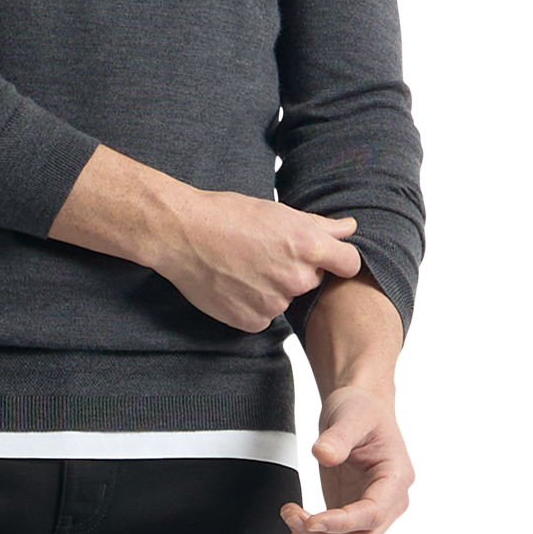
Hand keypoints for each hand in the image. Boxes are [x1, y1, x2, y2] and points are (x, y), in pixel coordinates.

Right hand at [49, 145, 362, 329]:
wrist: (183, 235)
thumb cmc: (228, 216)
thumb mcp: (278, 212)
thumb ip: (320, 226)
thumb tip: (349, 228)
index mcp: (307, 246)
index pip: (349, 263)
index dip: (339, 260)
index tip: (329, 258)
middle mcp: (295, 277)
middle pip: (313, 280)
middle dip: (297, 269)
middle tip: (266, 253)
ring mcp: (274, 303)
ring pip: (285, 299)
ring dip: (272, 287)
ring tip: (244, 266)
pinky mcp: (252, 321)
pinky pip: (263, 317)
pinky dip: (252, 304)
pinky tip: (234, 284)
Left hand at [280, 385, 414, 533]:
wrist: (360, 409)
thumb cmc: (362, 410)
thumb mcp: (350, 414)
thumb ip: (338, 436)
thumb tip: (323, 455)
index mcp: (396, 478)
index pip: (372, 514)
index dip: (340, 524)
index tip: (310, 521)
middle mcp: (390, 501)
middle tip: (292, 518)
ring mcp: (373, 512)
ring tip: (290, 521)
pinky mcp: (355, 517)